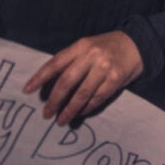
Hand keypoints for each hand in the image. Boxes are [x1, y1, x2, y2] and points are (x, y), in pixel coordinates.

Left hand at [24, 31, 144, 126]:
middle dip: (54, 100)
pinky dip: (87, 108)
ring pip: (82, 94)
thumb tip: (50, 85)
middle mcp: (92, 56)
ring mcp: (105, 68)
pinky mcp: (116, 80)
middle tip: (46, 114)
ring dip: (70, 109)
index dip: (40, 78)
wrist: (137, 44)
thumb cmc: (106, 48)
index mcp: (80, 46)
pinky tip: (79, 114)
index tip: (27, 90)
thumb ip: (71, 61)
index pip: (55, 63)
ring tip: (61, 120)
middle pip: (67, 81)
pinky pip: (97, 98)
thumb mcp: (87, 47)